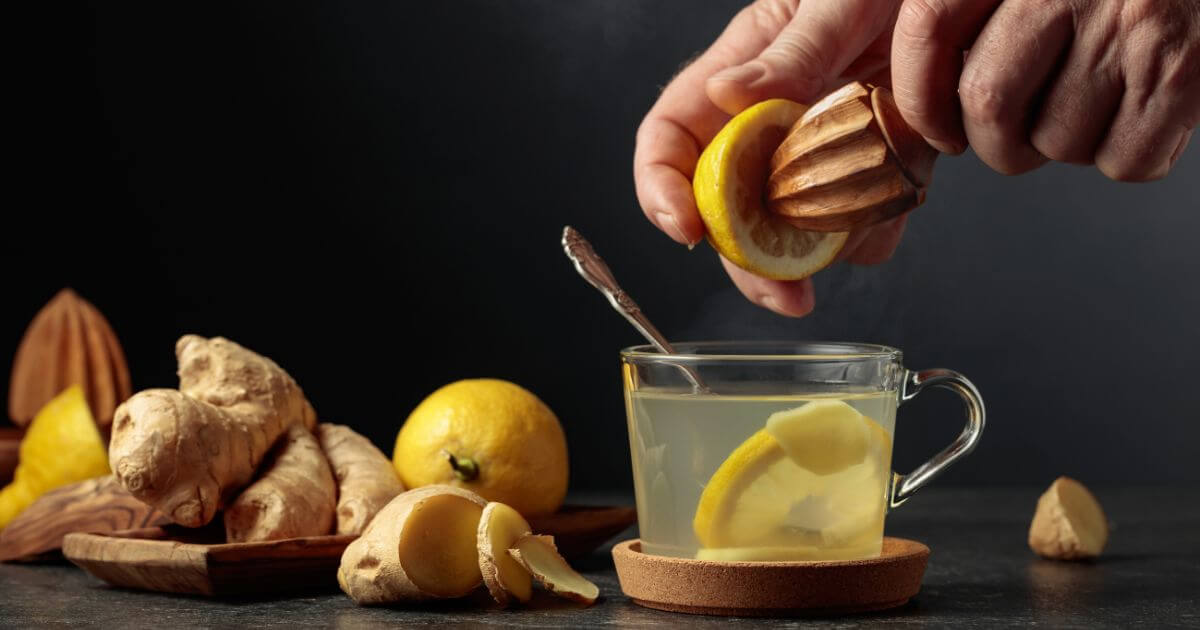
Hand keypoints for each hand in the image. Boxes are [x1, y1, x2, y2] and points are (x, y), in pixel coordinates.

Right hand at [633, 0, 906, 316]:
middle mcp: (767, 125)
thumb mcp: (838, 0)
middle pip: (727, 213)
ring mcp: (814, 155)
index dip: (662, 189)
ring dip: (832, 239)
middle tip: (787, 296)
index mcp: (738, 75)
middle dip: (751, 264)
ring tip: (878, 195)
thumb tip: (726, 96)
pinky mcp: (865, 173)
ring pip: (795, 232)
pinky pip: (861, 228)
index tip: (686, 228)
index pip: (669, 140)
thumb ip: (791, 50)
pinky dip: (880, 224)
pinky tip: (903, 189)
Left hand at [891, 0, 1199, 179]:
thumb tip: (926, 95)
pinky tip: (1146, 109)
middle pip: (987, 101)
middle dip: (998, 144)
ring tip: (1101, 100)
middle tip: (1023, 136)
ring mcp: (1130, 19)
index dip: (920, 94)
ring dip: (1069, 144)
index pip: (930, 23)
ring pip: (1056, 141)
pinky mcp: (1184, 65)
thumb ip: (980, 14)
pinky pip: (1125, 159)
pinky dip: (1130, 155)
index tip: (939, 130)